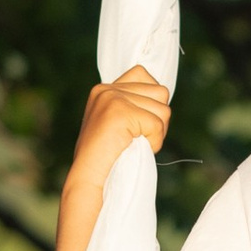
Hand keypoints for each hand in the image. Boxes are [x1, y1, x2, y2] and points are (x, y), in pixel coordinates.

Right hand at [66, 68, 172, 203]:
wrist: (87, 178)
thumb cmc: (105, 157)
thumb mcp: (116, 123)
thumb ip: (133, 105)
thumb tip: (162, 94)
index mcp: (104, 89)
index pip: (142, 73)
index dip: (151, 98)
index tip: (139, 120)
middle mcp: (107, 89)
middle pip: (160, 92)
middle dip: (158, 118)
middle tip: (139, 136)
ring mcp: (113, 99)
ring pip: (163, 109)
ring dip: (157, 132)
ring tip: (135, 142)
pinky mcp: (120, 112)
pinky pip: (158, 125)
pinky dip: (154, 143)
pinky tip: (136, 149)